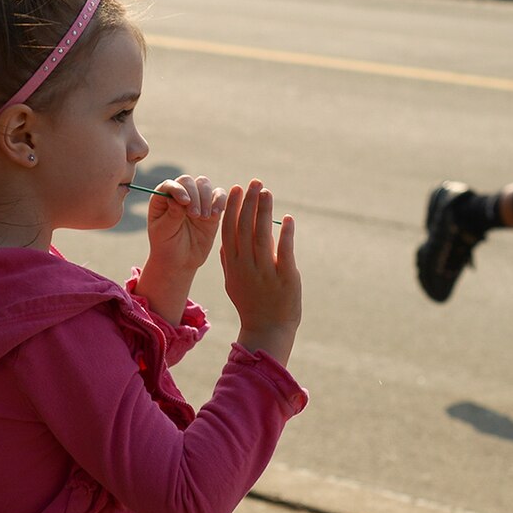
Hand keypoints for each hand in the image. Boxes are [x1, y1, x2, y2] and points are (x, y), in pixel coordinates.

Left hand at [144, 174, 225, 274]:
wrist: (181, 262)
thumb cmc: (167, 246)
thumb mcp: (163, 233)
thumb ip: (171, 215)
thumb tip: (178, 200)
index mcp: (162, 199)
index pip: (169, 185)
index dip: (178, 189)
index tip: (184, 201)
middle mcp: (179, 195)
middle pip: (188, 181)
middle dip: (194, 195)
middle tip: (194, 215)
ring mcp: (196, 200)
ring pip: (204, 185)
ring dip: (206, 198)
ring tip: (204, 218)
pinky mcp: (212, 208)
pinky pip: (219, 195)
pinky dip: (220, 201)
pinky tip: (216, 214)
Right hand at [221, 181, 298, 363]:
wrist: (267, 330)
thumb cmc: (251, 305)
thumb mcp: (233, 283)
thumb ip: (228, 262)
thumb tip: (225, 242)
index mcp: (233, 265)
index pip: (229, 230)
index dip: (232, 208)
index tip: (235, 189)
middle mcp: (246, 266)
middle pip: (245, 228)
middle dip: (249, 202)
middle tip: (254, 182)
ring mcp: (265, 272)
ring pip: (262, 235)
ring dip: (264, 211)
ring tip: (267, 193)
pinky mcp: (285, 277)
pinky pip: (284, 251)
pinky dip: (286, 233)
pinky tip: (287, 218)